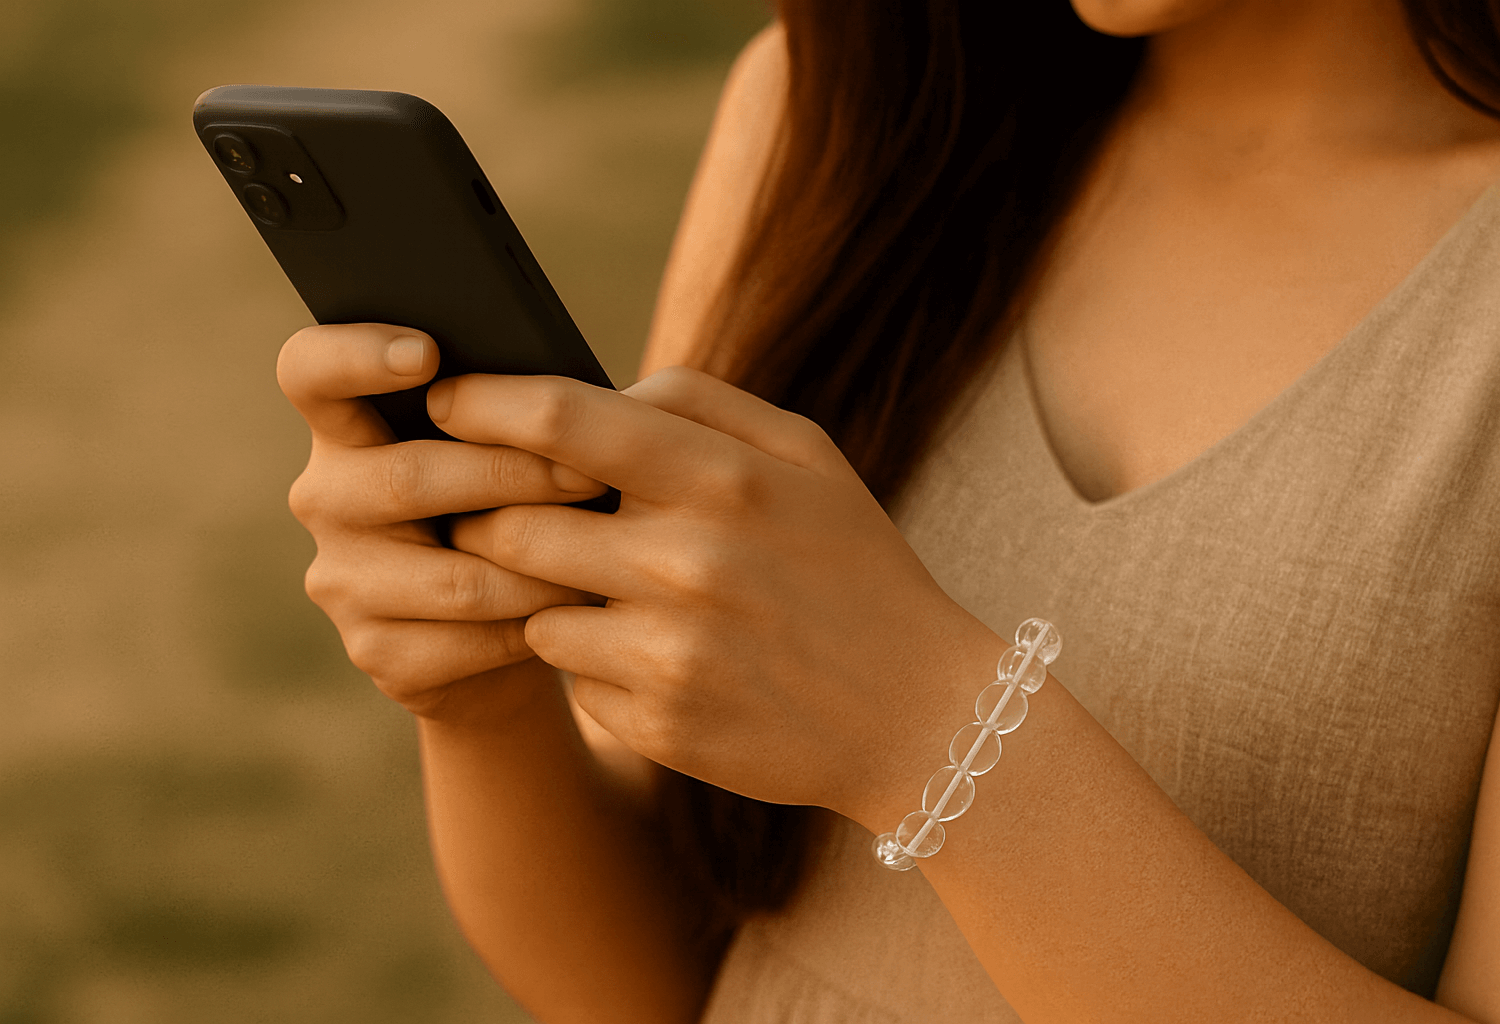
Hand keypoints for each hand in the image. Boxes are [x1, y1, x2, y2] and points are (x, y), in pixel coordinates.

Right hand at [276, 323, 607, 718]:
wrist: (519, 625)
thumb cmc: (524, 506)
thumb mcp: (515, 447)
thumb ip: (515, 411)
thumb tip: (581, 393)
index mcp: (348, 426)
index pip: (309, 371)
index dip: (354, 354)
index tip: (427, 351)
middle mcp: (326, 497)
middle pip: (408, 478)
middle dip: (513, 475)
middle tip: (592, 474)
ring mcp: (341, 580)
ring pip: (454, 576)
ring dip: (540, 565)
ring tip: (606, 551)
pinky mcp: (377, 651)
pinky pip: (468, 639)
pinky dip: (534, 624)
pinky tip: (577, 611)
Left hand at [437, 366, 1006, 819]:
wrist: (919, 715)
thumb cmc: (854, 568)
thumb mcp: (810, 458)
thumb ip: (702, 403)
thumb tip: (600, 388)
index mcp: (725, 480)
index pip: (564, 421)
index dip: (484, 403)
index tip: (444, 398)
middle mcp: (686, 563)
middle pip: (515, 519)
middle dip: (490, 510)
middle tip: (498, 507)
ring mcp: (667, 651)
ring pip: (530, 602)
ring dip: (545, 589)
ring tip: (609, 587)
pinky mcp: (654, 721)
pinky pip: (568, 673)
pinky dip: (589, 656)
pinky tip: (653, 655)